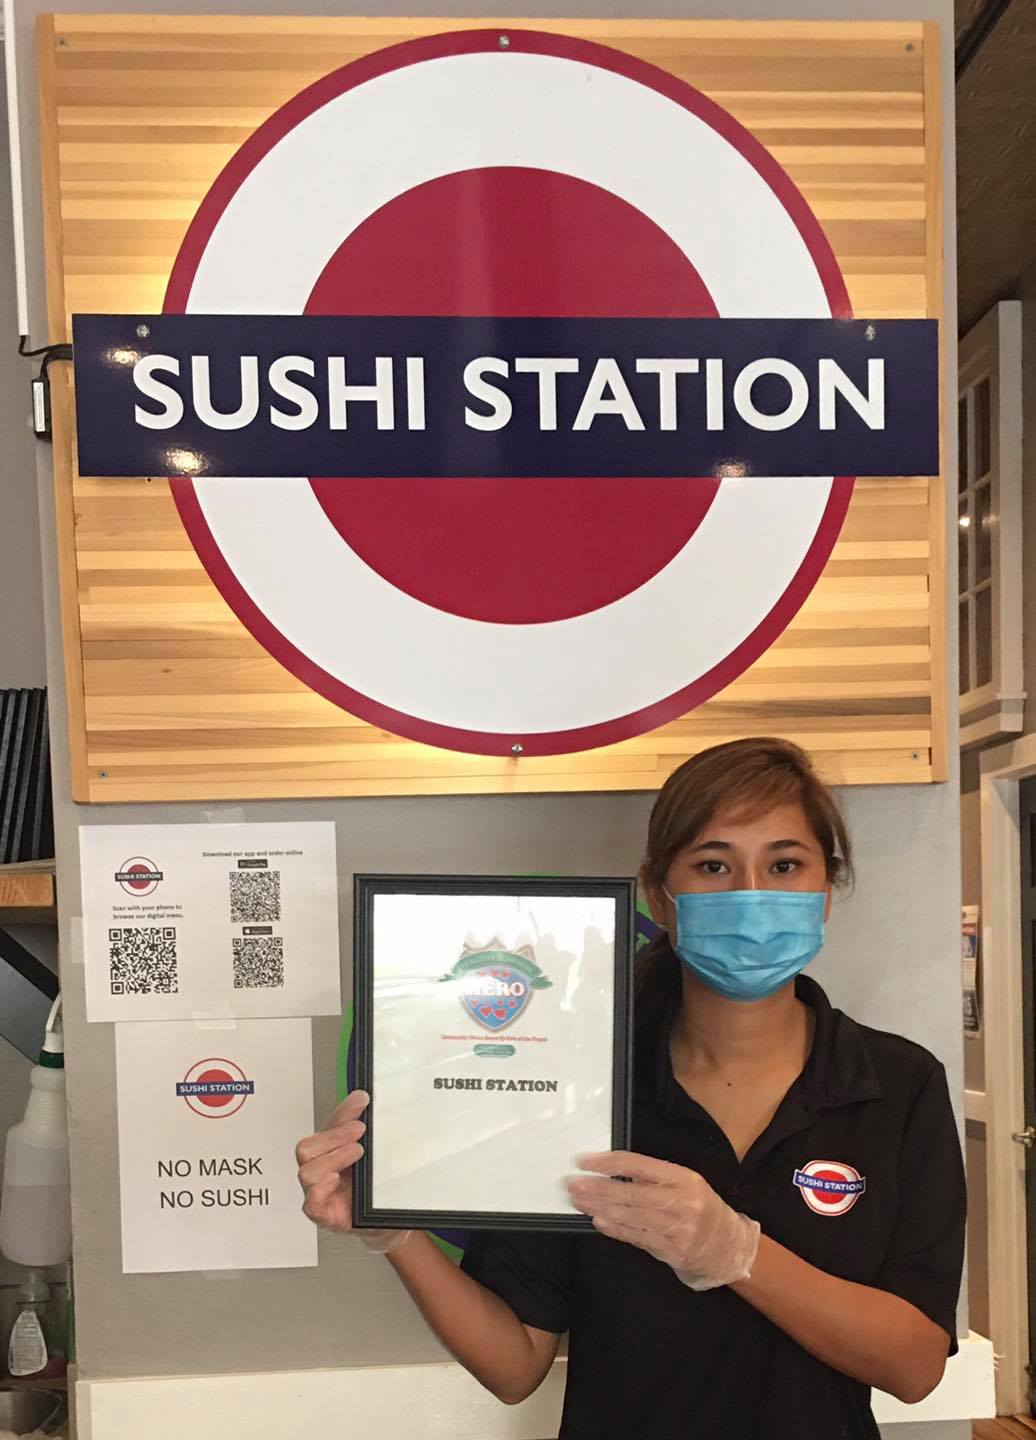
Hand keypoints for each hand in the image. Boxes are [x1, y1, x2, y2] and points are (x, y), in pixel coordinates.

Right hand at [295, 1089, 409, 1253]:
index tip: (363, 1101)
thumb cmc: (371, 1189)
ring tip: (357, 1154)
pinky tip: (336, 1180)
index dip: (342, 1113)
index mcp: (329, 1153)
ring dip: (333, 1158)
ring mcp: (319, 1193)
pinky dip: (321, 1189)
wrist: (383, 1223)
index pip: (327, 1127)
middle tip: (360, 1131)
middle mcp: (319, 1171)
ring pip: (306, 1172)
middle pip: (306, 1148)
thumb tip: (361, 1098)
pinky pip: (311, 1203)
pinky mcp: (323, 1215)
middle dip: (335, 1136)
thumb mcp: (371, 1157)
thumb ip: (364, 1129)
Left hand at [567, 1151, 759, 1291]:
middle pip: (629, 1192)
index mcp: (684, 1178)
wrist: (727, 1247)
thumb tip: (612, 1172)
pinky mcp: (670, 1251)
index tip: (585, 1161)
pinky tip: (597, 1221)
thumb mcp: (686, 1184)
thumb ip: (654, 1178)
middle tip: (573, 1184)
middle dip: (596, 1188)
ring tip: (579, 1200)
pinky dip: (613, 1229)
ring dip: (598, 1208)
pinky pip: (635, 1237)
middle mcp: (681, 1202)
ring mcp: (676, 1229)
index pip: (639, 1165)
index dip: (608, 1163)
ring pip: (629, 1216)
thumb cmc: (701, 1209)